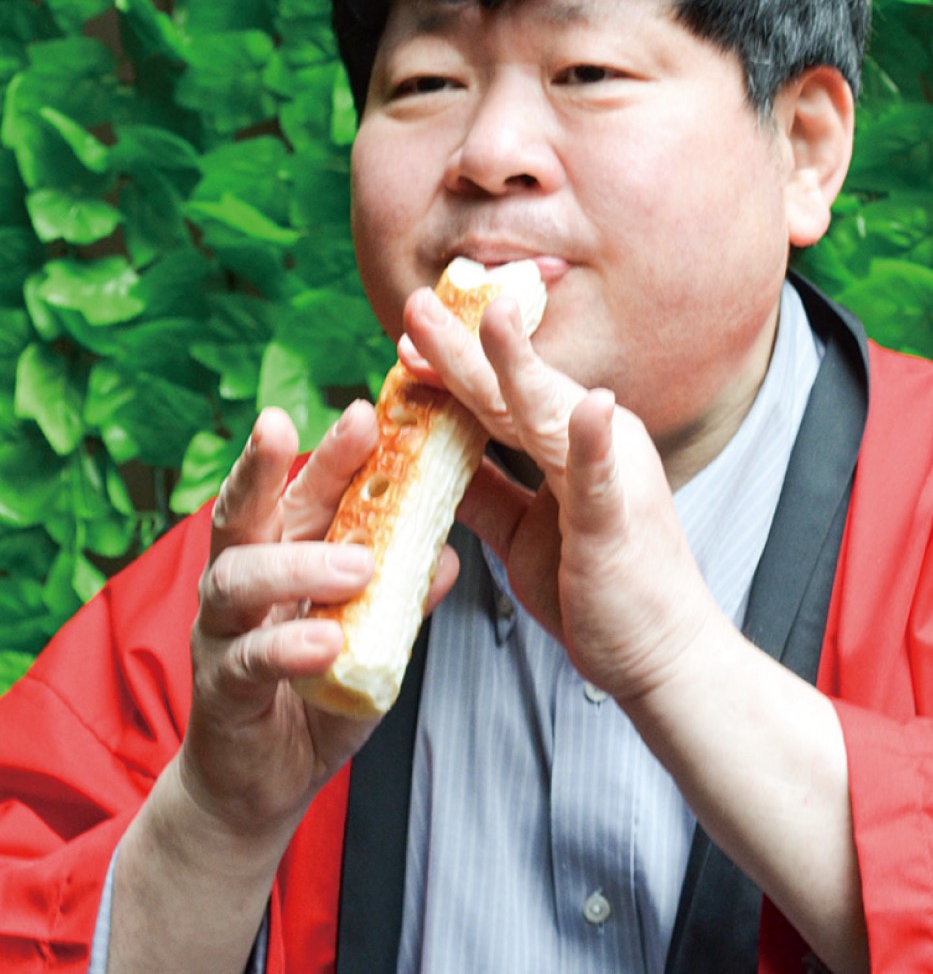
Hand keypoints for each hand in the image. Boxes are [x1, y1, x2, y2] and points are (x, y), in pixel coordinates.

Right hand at [182, 401, 457, 839]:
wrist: (263, 784)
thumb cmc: (318, 694)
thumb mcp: (374, 638)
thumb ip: (402, 596)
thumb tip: (451, 555)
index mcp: (282, 556)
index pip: (304, 492)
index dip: (333, 450)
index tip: (369, 408)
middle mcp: (243, 581)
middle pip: (251, 509)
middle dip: (279, 462)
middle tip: (331, 424)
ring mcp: (223, 632)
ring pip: (238, 576)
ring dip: (299, 563)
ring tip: (357, 564)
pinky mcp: (221, 689)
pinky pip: (247, 660)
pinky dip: (286, 646)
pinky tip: (324, 642)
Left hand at [403, 288, 716, 702]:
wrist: (662, 654)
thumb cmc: (599, 590)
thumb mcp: (524, 534)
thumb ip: (486, 492)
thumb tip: (431, 460)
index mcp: (569, 445)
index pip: (499, 397)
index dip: (451, 367)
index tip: (405, 342)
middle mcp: (595, 444)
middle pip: (516, 391)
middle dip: (463, 346)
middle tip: (418, 303)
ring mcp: (611, 476)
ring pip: (550, 415)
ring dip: (519, 367)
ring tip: (492, 318)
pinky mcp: (619, 520)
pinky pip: (601, 477)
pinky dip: (593, 442)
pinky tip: (590, 404)